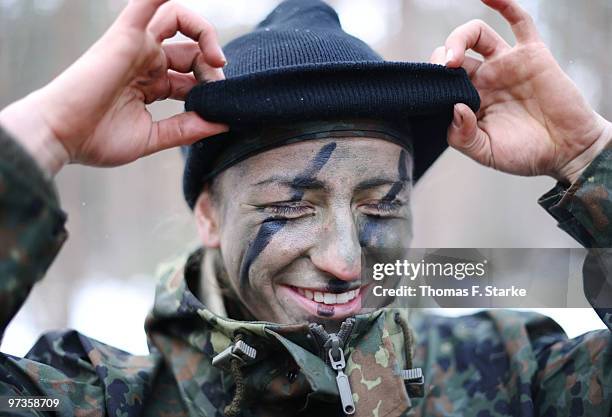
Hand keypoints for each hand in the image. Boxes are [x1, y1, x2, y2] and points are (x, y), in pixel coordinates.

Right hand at [0, 0, 227, 174]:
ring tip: (216, 61)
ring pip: (178, 18)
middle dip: (213, 69)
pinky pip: (147, 1)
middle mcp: (146, 61)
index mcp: (152, 84)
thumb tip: (222, 124)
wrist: (61, 135)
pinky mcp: (126, 35)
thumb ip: (186, 129)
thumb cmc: (96, 139)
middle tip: (218, 90)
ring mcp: (137, 46)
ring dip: (205, 33)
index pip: (192, 75)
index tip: (219, 110)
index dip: (211, 88)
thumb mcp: (152, 137)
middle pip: (192, 49)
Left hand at [431, 0, 611, 183]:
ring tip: (451, 58)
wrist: (567, 151)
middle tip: (440, 73)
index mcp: (469, 100)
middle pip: (452, 54)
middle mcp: (484, 79)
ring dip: (458, 38)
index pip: (440, 82)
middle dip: (439, 59)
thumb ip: (462, 136)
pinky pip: (518, 21)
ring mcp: (505, 64)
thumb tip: (455, 108)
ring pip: (476, 35)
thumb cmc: (525, 155)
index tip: (428, 95)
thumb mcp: (485, 153)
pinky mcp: (530, 54)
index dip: (430, 83)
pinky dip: (503, 4)